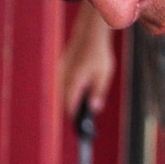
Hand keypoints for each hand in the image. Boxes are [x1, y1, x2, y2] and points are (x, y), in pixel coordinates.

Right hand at [58, 4, 118, 118]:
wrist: (89, 34)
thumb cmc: (98, 55)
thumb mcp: (104, 75)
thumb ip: (98, 93)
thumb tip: (94, 109)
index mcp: (74, 81)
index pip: (69, 106)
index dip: (74, 119)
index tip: (80, 129)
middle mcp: (63, 78)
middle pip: (63, 102)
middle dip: (72, 112)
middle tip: (83, 123)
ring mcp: (60, 73)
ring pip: (61, 94)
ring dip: (70, 102)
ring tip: (80, 110)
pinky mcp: (60, 69)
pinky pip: (62, 86)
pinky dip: (68, 92)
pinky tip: (77, 96)